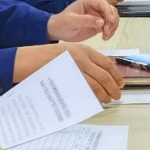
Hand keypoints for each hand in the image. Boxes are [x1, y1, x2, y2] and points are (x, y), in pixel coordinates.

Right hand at [10, 44, 124, 101]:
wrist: (29, 60)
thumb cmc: (47, 58)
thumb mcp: (69, 53)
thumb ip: (84, 61)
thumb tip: (100, 74)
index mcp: (84, 49)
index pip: (107, 62)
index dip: (116, 74)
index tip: (120, 82)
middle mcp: (82, 57)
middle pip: (104, 75)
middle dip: (113, 87)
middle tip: (117, 94)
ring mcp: (75, 67)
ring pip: (97, 83)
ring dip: (105, 93)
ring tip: (109, 99)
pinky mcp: (69, 77)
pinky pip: (86, 88)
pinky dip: (93, 95)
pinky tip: (96, 100)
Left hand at [46, 0, 118, 42]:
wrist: (57, 31)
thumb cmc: (61, 23)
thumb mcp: (71, 21)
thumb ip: (86, 20)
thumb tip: (102, 21)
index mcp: (88, 2)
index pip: (103, 3)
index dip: (108, 11)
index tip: (109, 21)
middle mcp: (95, 7)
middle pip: (111, 10)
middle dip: (112, 20)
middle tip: (107, 31)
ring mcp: (98, 16)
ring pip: (112, 19)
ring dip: (113, 27)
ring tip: (106, 36)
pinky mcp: (99, 25)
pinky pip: (109, 27)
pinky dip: (110, 32)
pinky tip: (105, 37)